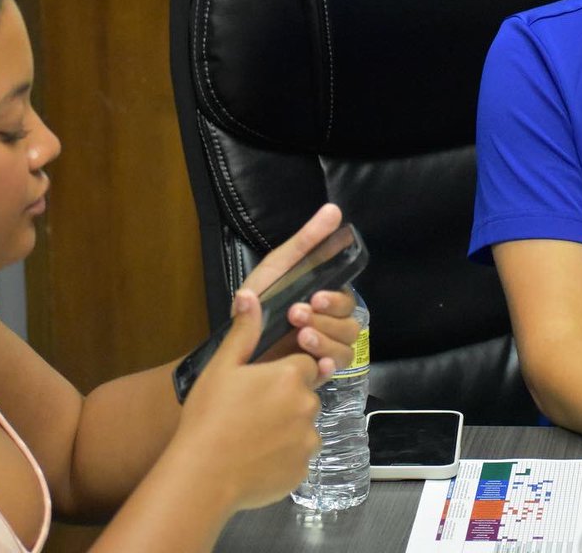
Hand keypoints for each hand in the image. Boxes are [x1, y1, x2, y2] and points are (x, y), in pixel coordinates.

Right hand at [176, 289, 321, 509]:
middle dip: (286, 401)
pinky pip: (298, 457)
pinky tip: (255, 459)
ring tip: (251, 438)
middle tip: (251, 413)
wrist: (203, 476)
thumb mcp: (221, 368)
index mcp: (290, 376)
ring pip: (303, 428)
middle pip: (305, 396)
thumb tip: (250, 295)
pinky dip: (283, 457)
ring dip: (287, 429)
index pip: (305, 363)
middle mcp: (307, 405)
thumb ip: (243, 332)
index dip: (284, 372)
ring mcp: (307, 440)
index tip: (261, 384)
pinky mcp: (303, 469)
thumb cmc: (208, 417)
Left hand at [244, 204, 359, 378]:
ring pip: (347, 348)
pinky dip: (329, 366)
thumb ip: (308, 240)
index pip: (347, 300)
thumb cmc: (257, 300)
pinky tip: (315, 365)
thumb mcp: (279, 266)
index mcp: (324, 300)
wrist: (230, 341)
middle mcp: (329, 325)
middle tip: (296, 317)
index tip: (315, 297)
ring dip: (326, 342)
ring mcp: (324, 350)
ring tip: (299, 339)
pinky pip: (336, 370)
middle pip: (350, 325)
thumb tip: (334, 209)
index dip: (335, 300)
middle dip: (325, 321)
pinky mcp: (314, 372)